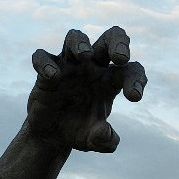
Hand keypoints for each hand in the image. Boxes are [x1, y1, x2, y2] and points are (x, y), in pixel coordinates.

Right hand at [25, 26, 146, 151]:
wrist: (52, 135)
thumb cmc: (80, 131)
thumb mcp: (94, 141)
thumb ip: (105, 140)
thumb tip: (106, 133)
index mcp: (111, 80)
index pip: (130, 70)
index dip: (135, 79)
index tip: (134, 97)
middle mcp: (93, 67)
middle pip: (109, 39)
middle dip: (118, 42)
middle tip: (121, 57)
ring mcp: (69, 66)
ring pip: (75, 37)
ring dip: (81, 42)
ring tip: (85, 56)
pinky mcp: (45, 71)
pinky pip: (43, 57)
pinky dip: (46, 63)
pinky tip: (53, 77)